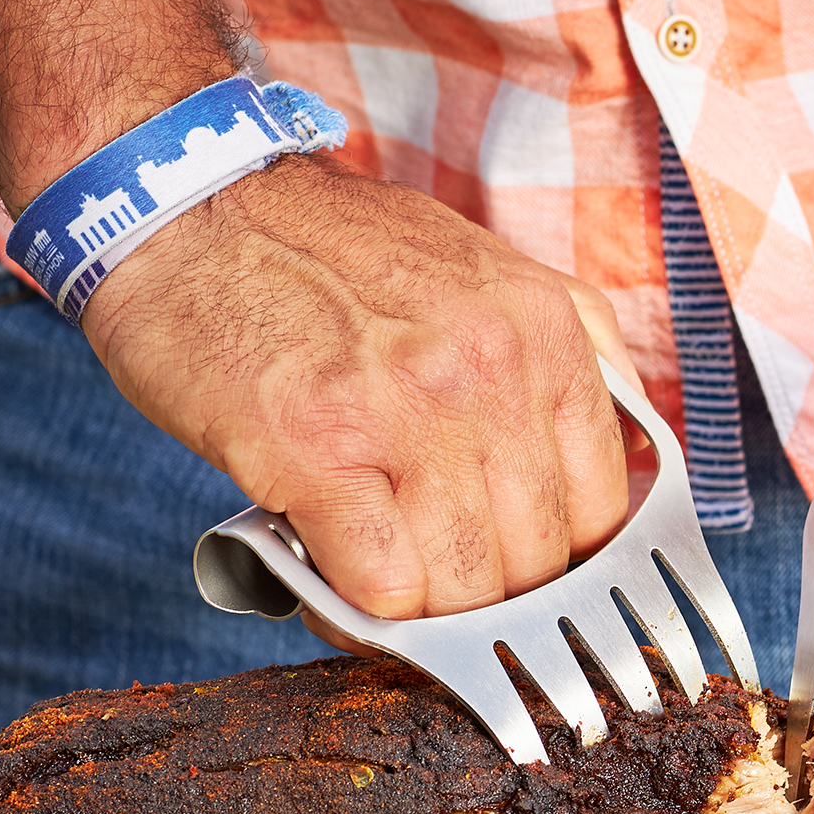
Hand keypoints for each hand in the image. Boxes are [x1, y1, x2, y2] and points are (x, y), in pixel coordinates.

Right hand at [82, 155, 640, 622]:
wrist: (184, 202)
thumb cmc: (327, 255)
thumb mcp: (485, 274)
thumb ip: (568, 357)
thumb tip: (629, 469)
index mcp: (543, 331)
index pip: (600, 513)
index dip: (559, 564)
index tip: (518, 571)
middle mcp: (488, 369)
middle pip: (534, 565)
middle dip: (486, 592)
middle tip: (434, 574)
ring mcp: (404, 412)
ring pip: (464, 592)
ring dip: (421, 610)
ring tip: (380, 577)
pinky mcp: (315, 452)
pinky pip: (381, 591)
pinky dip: (360, 611)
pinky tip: (333, 576)